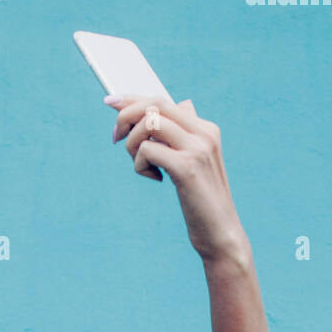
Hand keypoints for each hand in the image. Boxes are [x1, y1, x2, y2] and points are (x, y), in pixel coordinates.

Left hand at [106, 94, 248, 263]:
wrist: (220, 232)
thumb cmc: (202, 201)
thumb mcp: (197, 163)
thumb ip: (187, 134)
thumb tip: (183, 104)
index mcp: (206, 129)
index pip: (163, 101)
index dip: (133, 99)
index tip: (111, 101)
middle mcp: (204, 133)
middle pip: (155, 105)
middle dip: (126, 116)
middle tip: (115, 137)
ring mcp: (197, 148)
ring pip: (148, 123)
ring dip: (132, 144)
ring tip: (143, 166)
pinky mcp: (186, 167)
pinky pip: (147, 150)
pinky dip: (140, 165)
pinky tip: (155, 178)